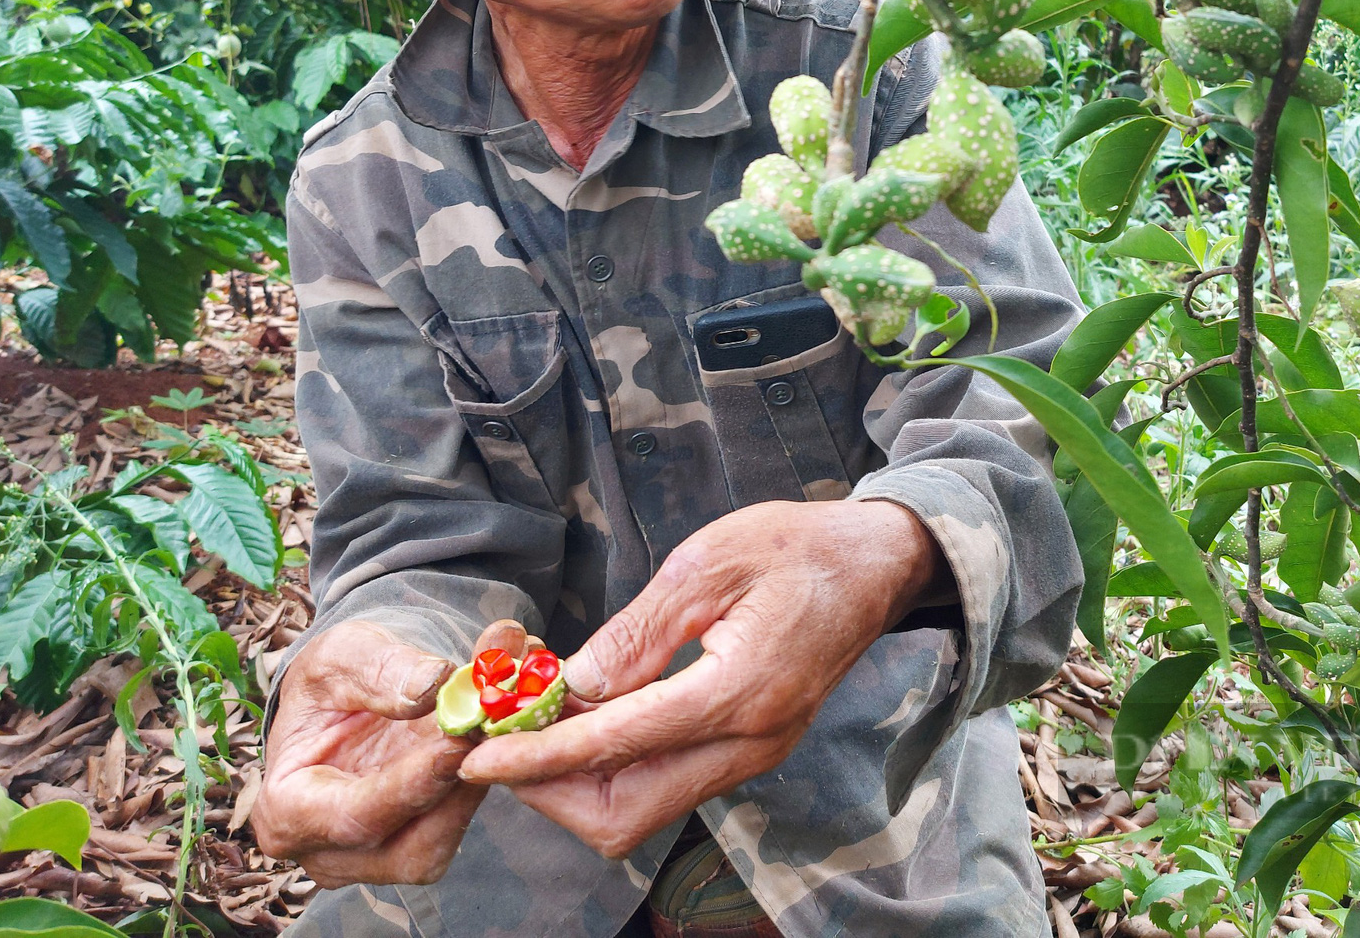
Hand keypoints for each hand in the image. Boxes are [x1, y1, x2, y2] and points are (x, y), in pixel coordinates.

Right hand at [254, 618, 526, 885]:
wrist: (348, 695)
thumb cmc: (332, 679)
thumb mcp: (344, 654)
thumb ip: (381, 670)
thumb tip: (432, 686)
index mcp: (288, 810)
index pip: (351, 817)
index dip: (407, 787)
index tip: (453, 746)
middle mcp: (329, 852)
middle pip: (405, 847)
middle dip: (455, 789)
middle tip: (493, 727)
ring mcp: (373, 860)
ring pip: (440, 844)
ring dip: (476, 785)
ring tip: (498, 722)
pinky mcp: (416, 847)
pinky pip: (456, 828)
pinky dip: (482, 782)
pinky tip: (497, 737)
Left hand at [457, 498, 946, 858]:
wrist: (878, 564)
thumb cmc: (798, 547)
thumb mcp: (708, 562)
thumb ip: (638, 632)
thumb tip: (572, 686)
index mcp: (740, 691)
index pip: (617, 746)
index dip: (539, 756)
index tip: (481, 758)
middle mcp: (751, 742)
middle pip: (626, 813)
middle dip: (549, 791)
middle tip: (502, 745)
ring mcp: (756, 755)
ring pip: (645, 810)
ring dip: (578, 785)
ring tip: (538, 726)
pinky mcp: (753, 750)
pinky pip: (670, 784)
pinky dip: (615, 769)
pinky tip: (589, 721)